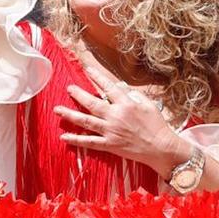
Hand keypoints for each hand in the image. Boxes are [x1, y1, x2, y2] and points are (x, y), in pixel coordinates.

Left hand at [54, 52, 188, 175]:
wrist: (161, 148)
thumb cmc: (157, 125)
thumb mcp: (149, 104)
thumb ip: (134, 95)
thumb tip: (121, 88)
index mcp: (126, 103)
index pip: (108, 86)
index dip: (97, 77)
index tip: (87, 69)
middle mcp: (116, 116)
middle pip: (92, 103)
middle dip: (78, 94)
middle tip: (68, 88)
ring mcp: (111, 131)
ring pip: (86, 121)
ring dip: (70, 115)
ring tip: (57, 110)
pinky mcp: (110, 145)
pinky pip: (89, 142)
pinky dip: (76, 139)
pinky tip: (64, 136)